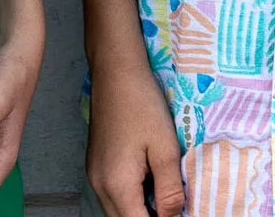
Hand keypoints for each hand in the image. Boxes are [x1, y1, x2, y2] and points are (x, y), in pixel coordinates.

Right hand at [86, 59, 183, 216]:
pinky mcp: (96, 167)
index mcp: (117, 185)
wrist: (116, 72)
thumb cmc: (142, 105)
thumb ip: (170, 190)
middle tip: (175, 207)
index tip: (180, 214)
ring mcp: (95, 176)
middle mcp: (100, 186)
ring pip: (117, 212)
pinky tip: (150, 185)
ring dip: (141, 211)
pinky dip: (132, 200)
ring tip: (165, 197)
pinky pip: (113, 197)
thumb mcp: (166, 149)